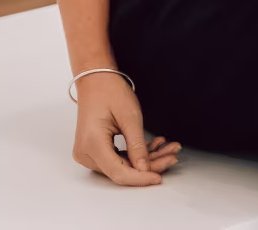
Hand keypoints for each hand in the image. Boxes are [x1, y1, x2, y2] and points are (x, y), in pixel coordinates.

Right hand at [71, 71, 181, 185]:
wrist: (96, 79)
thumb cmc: (110, 91)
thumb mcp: (130, 116)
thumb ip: (137, 146)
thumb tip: (145, 170)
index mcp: (91, 144)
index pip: (118, 172)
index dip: (140, 178)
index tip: (159, 178)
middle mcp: (85, 153)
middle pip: (121, 169)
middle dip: (149, 164)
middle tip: (172, 155)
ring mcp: (88, 153)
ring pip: (121, 165)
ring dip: (146, 158)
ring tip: (167, 147)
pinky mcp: (94, 150)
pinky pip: (117, 158)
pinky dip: (135, 153)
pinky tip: (154, 145)